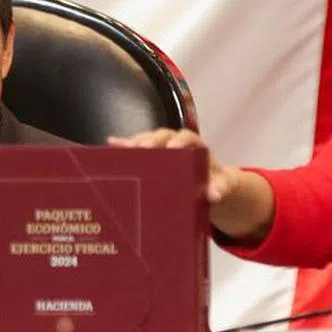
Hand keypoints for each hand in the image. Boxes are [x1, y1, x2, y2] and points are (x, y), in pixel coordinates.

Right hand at [107, 129, 238, 203]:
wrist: (209, 186)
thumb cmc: (215, 183)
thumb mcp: (221, 186)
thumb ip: (220, 188)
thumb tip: (216, 195)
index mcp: (195, 146)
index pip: (186, 137)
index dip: (179, 141)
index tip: (172, 148)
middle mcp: (176, 143)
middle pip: (162, 136)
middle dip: (151, 141)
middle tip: (143, 148)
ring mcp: (161, 149)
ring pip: (146, 140)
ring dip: (134, 143)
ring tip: (122, 148)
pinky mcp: (150, 158)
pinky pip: (136, 150)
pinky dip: (124, 147)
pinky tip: (110, 145)